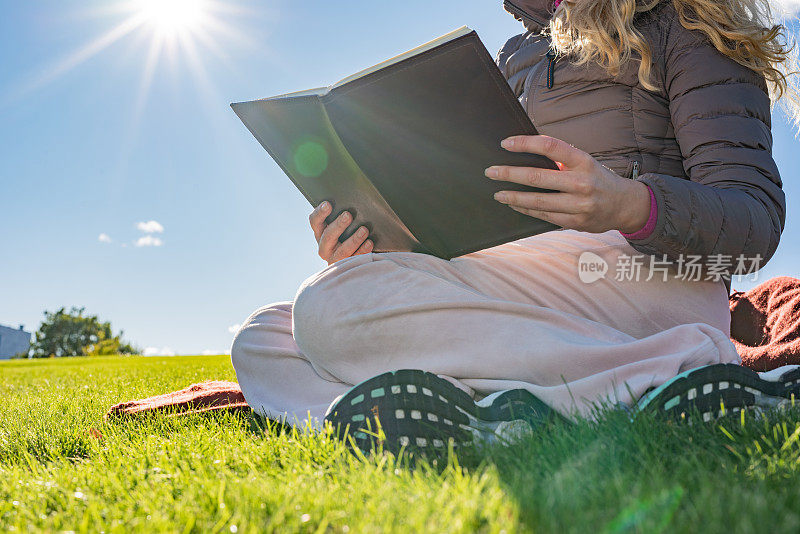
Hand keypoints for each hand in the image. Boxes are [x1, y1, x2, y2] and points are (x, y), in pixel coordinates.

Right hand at [309, 201, 372, 264]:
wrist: (352, 258)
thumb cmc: (347, 234)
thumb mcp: (340, 225)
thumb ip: (340, 215)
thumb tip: (351, 200)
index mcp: (320, 232)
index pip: (315, 222)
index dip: (320, 213)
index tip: (328, 204)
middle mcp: (324, 246)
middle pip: (328, 236)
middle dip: (338, 225)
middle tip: (348, 215)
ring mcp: (334, 258)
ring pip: (342, 250)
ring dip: (353, 239)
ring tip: (364, 230)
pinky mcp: (346, 266)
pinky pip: (355, 258)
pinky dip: (363, 250)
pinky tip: (369, 243)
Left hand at [485, 135, 650, 233]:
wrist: (625, 205)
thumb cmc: (597, 178)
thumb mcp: (585, 162)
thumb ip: (560, 159)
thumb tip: (525, 152)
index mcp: (583, 160)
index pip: (550, 146)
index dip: (525, 143)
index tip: (505, 143)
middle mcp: (581, 182)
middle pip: (537, 177)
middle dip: (509, 174)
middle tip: (490, 172)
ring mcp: (579, 205)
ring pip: (537, 202)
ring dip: (513, 197)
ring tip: (498, 193)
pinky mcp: (575, 222)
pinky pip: (543, 216)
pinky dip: (526, 210)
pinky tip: (515, 205)